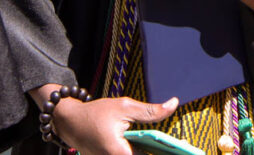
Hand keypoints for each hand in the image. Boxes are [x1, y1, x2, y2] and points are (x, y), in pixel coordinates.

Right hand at [53, 95, 178, 154]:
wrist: (69, 122)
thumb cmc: (95, 113)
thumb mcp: (124, 107)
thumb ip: (150, 111)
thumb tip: (174, 104)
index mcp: (119, 153)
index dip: (165, 153)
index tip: (185, 150)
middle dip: (159, 151)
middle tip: (183, 147)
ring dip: (150, 151)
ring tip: (171, 147)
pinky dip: (140, 151)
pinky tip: (155, 146)